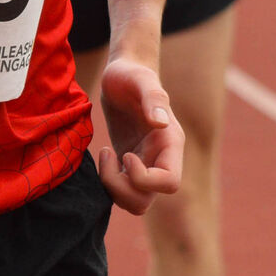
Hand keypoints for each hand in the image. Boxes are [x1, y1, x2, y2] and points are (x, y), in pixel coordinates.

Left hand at [96, 56, 182, 214]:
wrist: (121, 74)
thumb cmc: (130, 74)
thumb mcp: (139, 79)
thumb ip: (152, 98)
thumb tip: (160, 123)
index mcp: (170, 143)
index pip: (169, 182)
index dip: (143, 178)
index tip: (126, 154)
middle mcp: (161, 158)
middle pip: (147, 200)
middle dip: (121, 188)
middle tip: (107, 156)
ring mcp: (145, 164)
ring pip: (135, 202)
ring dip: (113, 189)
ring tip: (105, 156)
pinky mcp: (129, 165)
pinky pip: (122, 192)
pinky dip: (109, 184)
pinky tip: (105, 156)